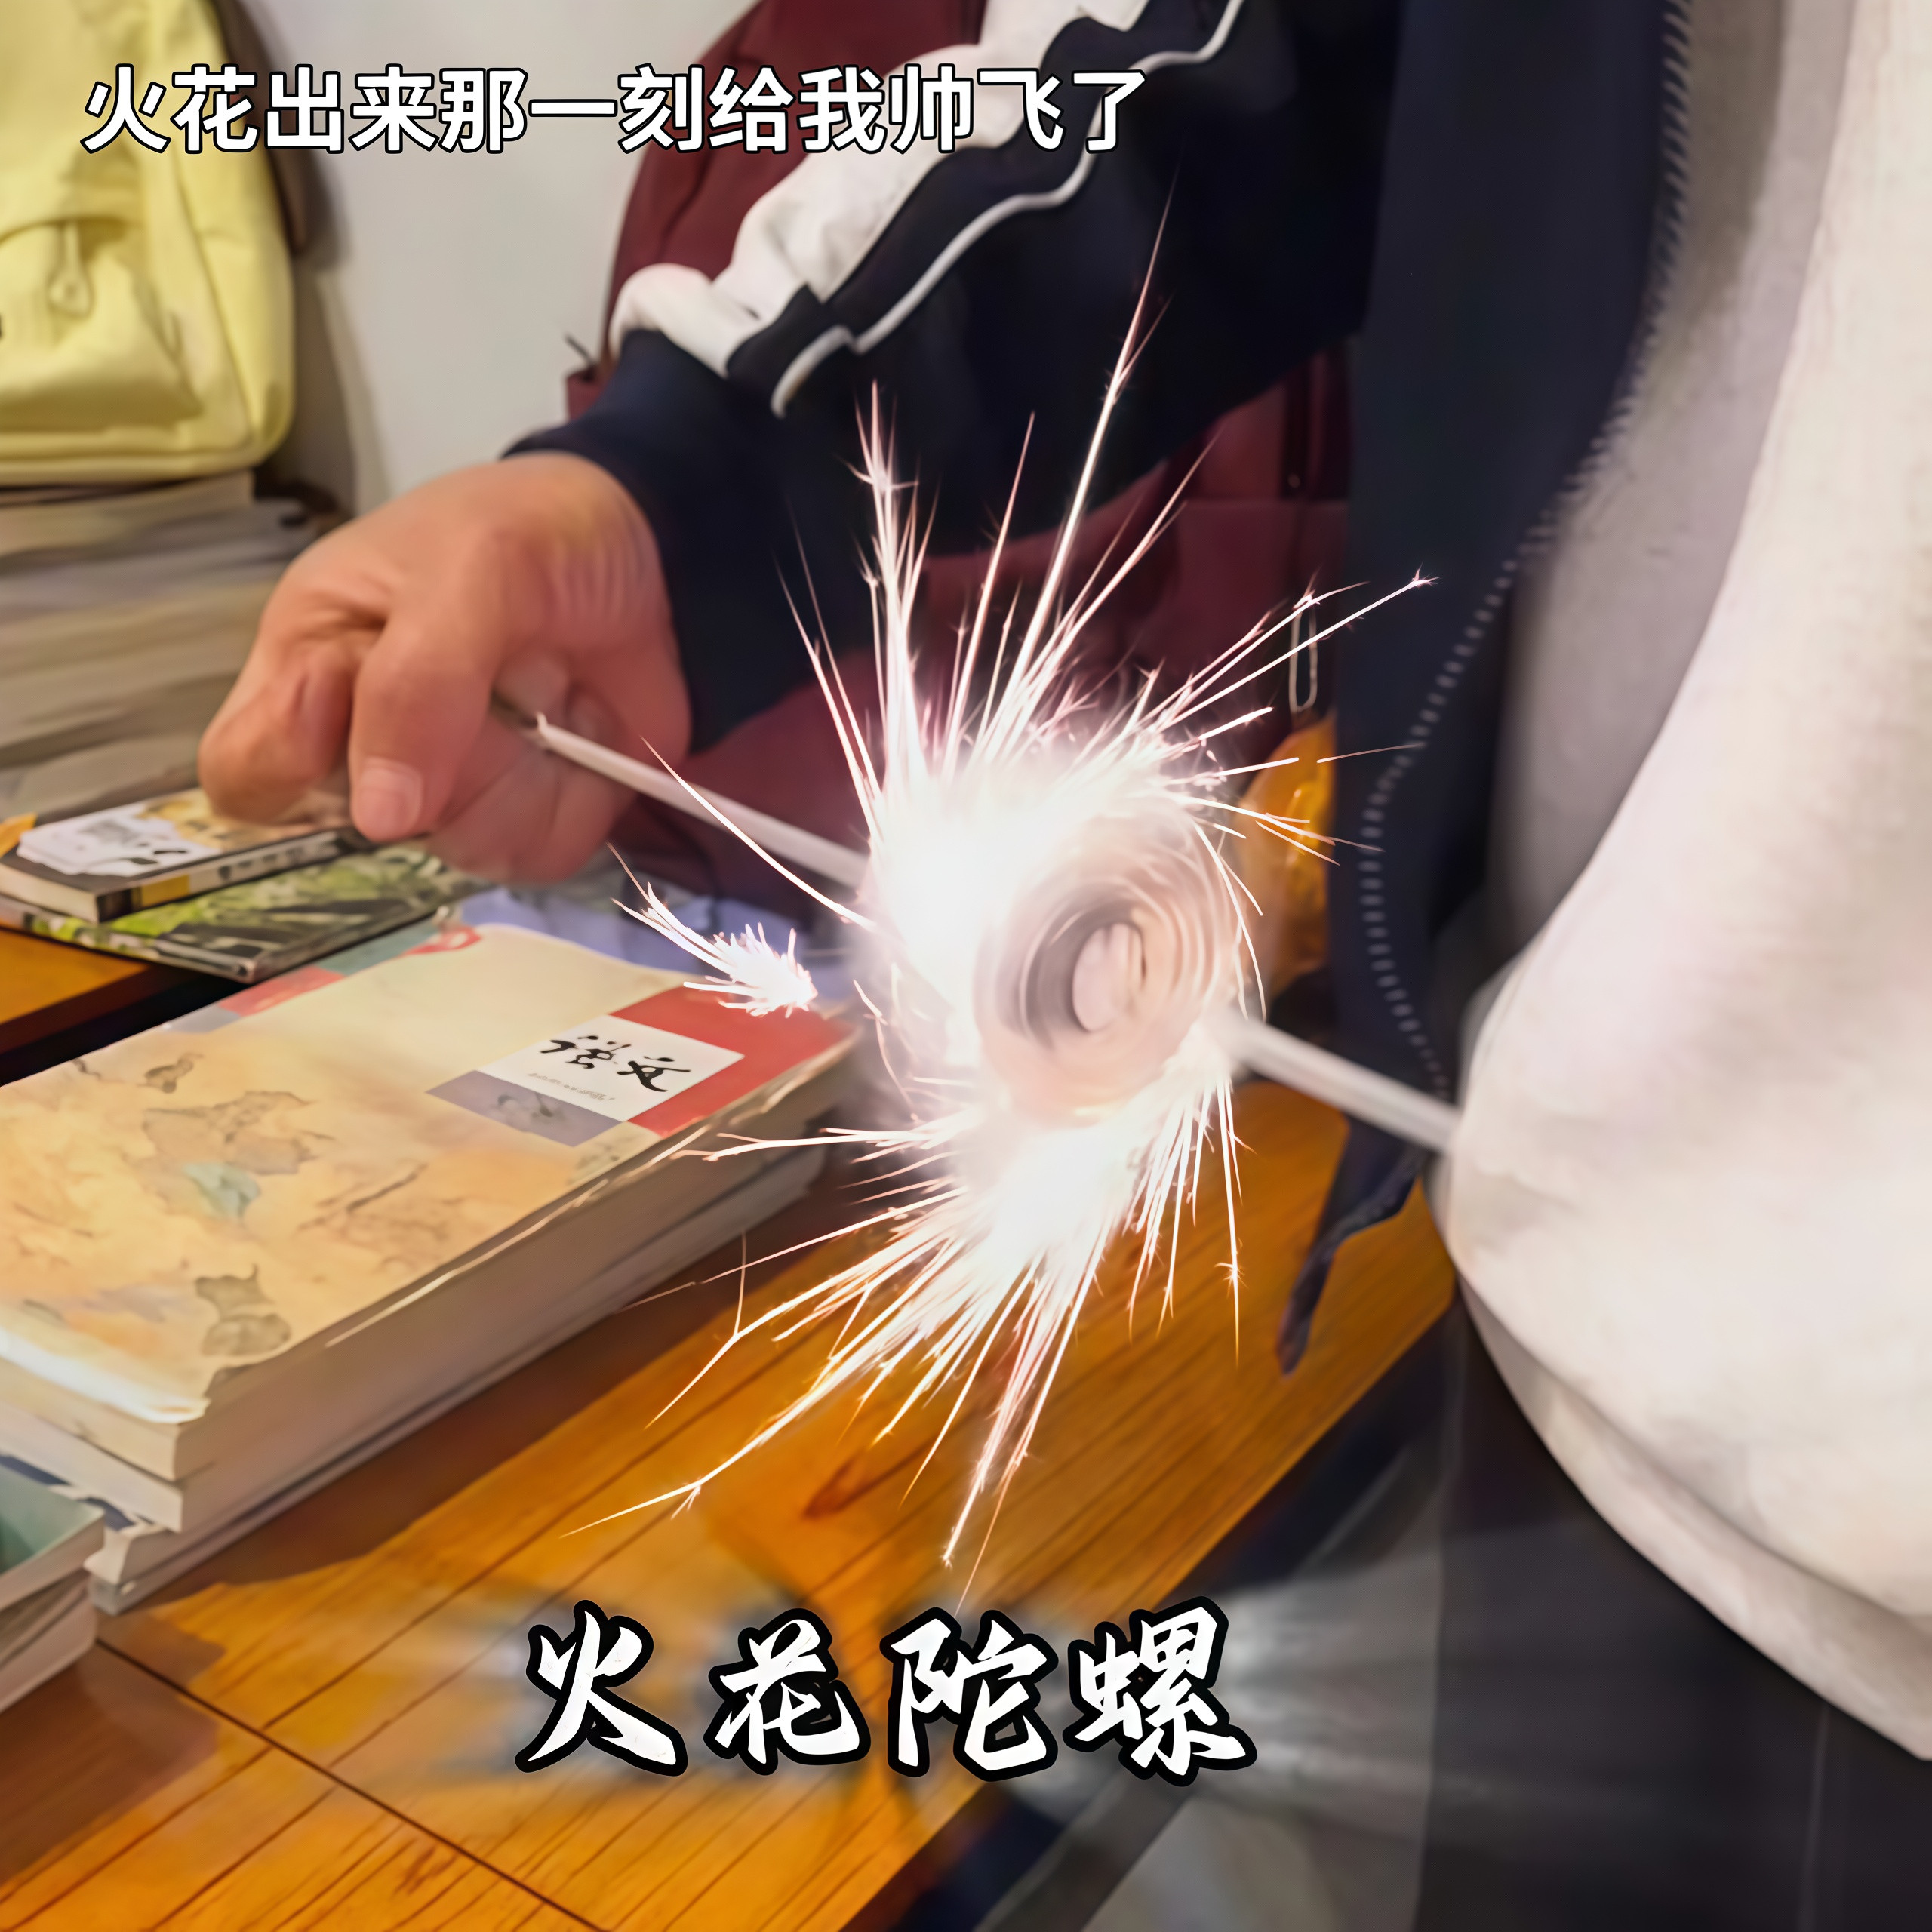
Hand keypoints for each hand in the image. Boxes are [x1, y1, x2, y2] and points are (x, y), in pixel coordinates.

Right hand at [199, 453, 688, 882]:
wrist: (658, 548)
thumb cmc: (535, 529)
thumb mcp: (469, 568)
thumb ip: (414, 683)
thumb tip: (375, 819)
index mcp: (310, 660)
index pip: (247, 772)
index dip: (294, 777)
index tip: (369, 730)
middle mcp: (367, 740)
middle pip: (366, 832)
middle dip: (443, 772)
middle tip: (493, 688)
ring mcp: (452, 787)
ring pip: (460, 848)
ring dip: (521, 781)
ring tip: (549, 699)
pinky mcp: (530, 813)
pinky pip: (535, 855)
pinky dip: (574, 803)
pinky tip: (585, 739)